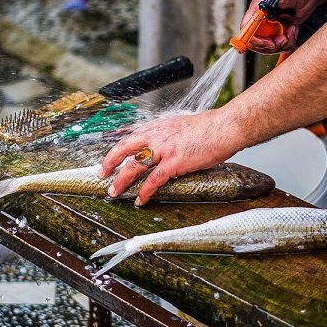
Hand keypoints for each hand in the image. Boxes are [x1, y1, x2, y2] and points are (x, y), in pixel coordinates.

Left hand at [98, 110, 242, 205]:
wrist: (224, 127)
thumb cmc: (208, 127)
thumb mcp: (180, 126)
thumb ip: (168, 135)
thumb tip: (163, 145)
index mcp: (157, 127)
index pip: (130, 138)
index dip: (117, 149)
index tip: (109, 159)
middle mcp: (156, 136)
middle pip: (124, 149)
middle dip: (110, 163)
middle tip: (102, 175)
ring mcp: (164, 149)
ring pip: (134, 166)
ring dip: (122, 181)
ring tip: (115, 192)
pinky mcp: (174, 162)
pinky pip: (154, 180)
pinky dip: (145, 191)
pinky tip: (141, 200)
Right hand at [243, 0, 317, 54]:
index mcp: (259, 7)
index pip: (246, 27)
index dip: (254, 39)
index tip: (270, 42)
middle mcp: (260, 19)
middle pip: (254, 42)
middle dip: (271, 45)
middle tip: (286, 38)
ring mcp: (267, 27)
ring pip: (266, 47)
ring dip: (282, 44)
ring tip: (293, 30)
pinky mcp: (275, 34)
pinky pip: (277, 47)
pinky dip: (287, 44)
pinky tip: (293, 31)